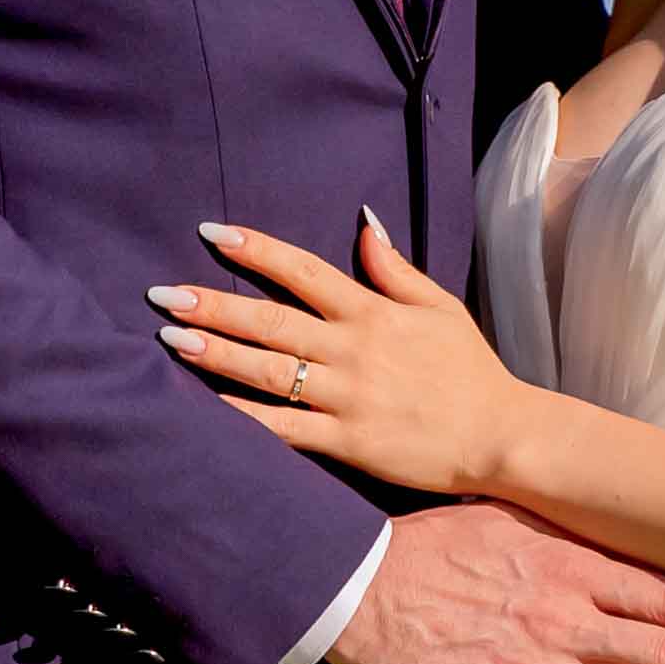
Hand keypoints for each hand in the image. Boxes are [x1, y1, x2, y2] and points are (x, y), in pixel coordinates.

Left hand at [153, 210, 521, 498]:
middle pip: (272, 320)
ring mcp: (348, 397)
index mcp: (373, 312)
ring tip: (168, 340)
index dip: (256, 250)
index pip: (304, 270)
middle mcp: (354, 349)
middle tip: (162, 294)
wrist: (502, 436)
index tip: (212, 233)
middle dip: (214, 304)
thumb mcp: (440, 307)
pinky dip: (243, 420)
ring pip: (268, 371)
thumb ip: (394, 268)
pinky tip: (202, 411)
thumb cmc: (470, 371)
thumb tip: (363, 221)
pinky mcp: (346, 442)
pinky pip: (284, 430)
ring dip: (215, 354)